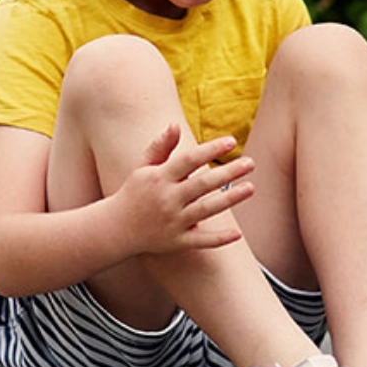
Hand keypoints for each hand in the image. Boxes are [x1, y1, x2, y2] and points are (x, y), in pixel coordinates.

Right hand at [116, 123, 254, 253]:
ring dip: (230, 199)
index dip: (211, 149)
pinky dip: (219, 239)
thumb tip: (175, 125)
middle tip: (251, 163)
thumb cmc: (134, 193)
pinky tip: (237, 234)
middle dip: (228, 172)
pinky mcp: (177, 241)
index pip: (190, 160)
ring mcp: (173, 221)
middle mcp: (167, 199)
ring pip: (206, 209)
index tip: (231, 141)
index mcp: (160, 178)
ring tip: (251, 188)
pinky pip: (201, 241)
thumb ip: (159, 147)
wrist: (115, 228)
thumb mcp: (142, 167)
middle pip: (203, 183)